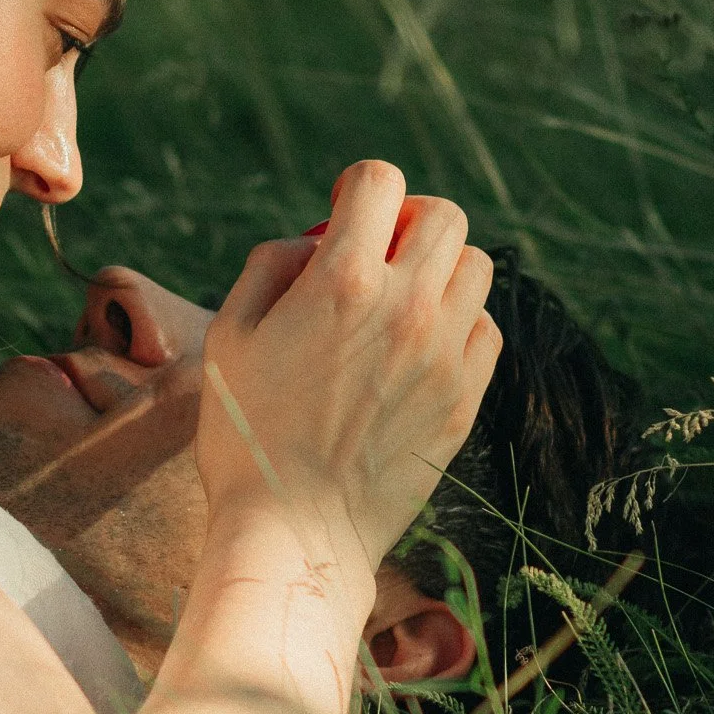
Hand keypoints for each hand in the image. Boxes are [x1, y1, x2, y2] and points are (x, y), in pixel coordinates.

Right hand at [195, 161, 499, 579]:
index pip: (380, 182)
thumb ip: (268, 268)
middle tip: (377, 254)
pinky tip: (420, 349)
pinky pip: (486, 331)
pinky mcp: (464, 399)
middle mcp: (405, 308)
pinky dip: (459, 324)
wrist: (294, 531)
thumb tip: (310, 242)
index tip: (342, 213)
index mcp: (341, 282)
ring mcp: (443, 355)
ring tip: (402, 303)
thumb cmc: (246, 435)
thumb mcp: (227, 337)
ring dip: (440, 269)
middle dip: (407, 221)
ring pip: (475, 268)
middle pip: (444, 216)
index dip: (356, 187)